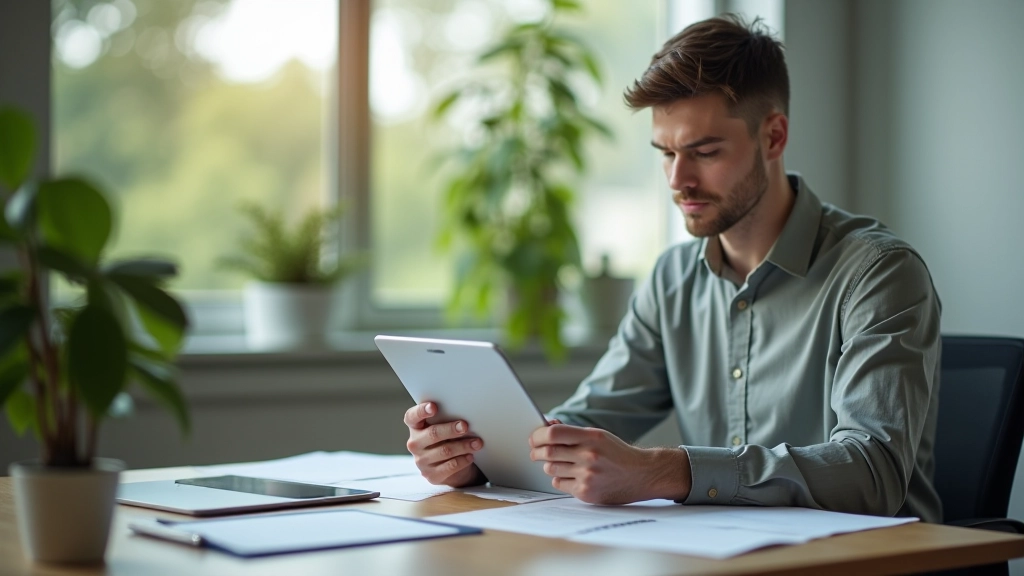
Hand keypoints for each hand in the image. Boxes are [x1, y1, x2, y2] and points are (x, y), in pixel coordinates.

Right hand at [404, 402, 485, 486]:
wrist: (452, 467)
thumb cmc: (448, 440)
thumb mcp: (444, 428)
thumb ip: (446, 420)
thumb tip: (463, 416)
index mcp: (415, 427)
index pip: (412, 417)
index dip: (421, 411)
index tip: (434, 406)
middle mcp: (415, 444)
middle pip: (432, 434)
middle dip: (450, 429)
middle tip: (465, 426)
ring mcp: (422, 461)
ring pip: (444, 450)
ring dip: (463, 445)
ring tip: (477, 442)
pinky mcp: (432, 475)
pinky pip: (449, 466)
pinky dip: (462, 460)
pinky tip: (470, 456)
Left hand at [529, 424, 691, 504]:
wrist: (643, 475)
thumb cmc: (618, 453)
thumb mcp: (598, 436)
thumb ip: (573, 432)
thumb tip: (547, 426)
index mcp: (592, 437)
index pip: (553, 434)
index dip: (538, 435)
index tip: (534, 438)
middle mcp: (589, 456)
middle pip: (548, 453)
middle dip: (536, 452)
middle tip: (535, 452)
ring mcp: (587, 476)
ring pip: (551, 469)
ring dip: (549, 465)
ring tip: (559, 463)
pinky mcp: (586, 493)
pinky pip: (559, 484)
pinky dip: (560, 479)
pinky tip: (571, 476)